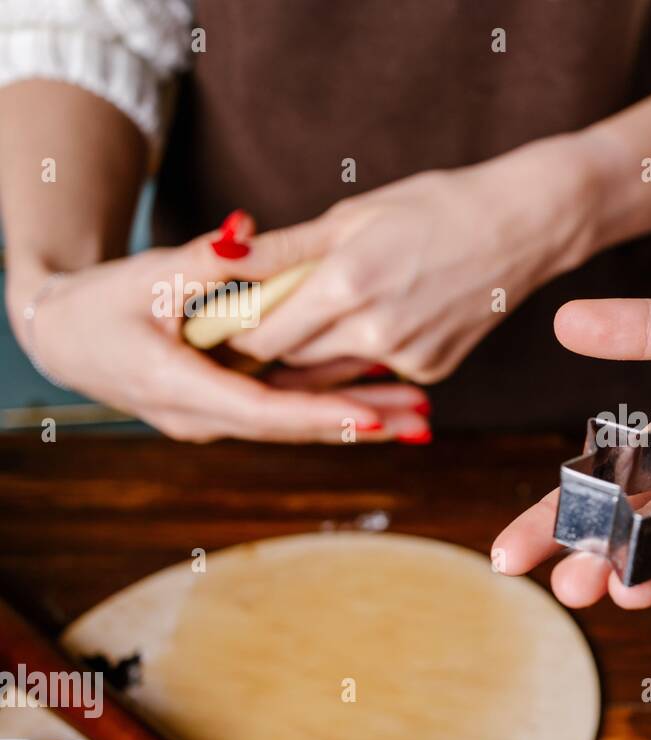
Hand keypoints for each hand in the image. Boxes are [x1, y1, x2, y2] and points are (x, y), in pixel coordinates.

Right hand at [6, 231, 427, 442]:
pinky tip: (377, 402)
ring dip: (353, 420)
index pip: (264, 411)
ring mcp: (212, 419)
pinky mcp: (223, 409)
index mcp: (179, 389)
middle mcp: (201, 418)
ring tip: (416, 418)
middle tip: (419, 423)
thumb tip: (245, 232)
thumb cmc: (99, 301)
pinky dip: (328, 406)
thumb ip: (203, 258)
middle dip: (356, 425)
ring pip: (294, 423)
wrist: (61, 336)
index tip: (372, 418)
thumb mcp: (147, 275)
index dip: (320, 414)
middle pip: (293, 426)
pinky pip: (284, 411)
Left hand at [228, 137, 593, 382]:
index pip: (261, 333)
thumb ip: (281, 250)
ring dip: (317, 348)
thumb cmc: (437, 206)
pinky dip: (368, 349)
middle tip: (265, 314)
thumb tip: (215, 258)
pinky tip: (387, 314)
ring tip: (326, 310)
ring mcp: (407, 355)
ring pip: (333, 368)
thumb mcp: (351, 216)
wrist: (522, 227)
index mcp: (345, 284)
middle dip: (274, 339)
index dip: (236, 329)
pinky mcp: (432, 368)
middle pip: (292, 357)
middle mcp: (374, 331)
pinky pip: (378, 367)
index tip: (222, 317)